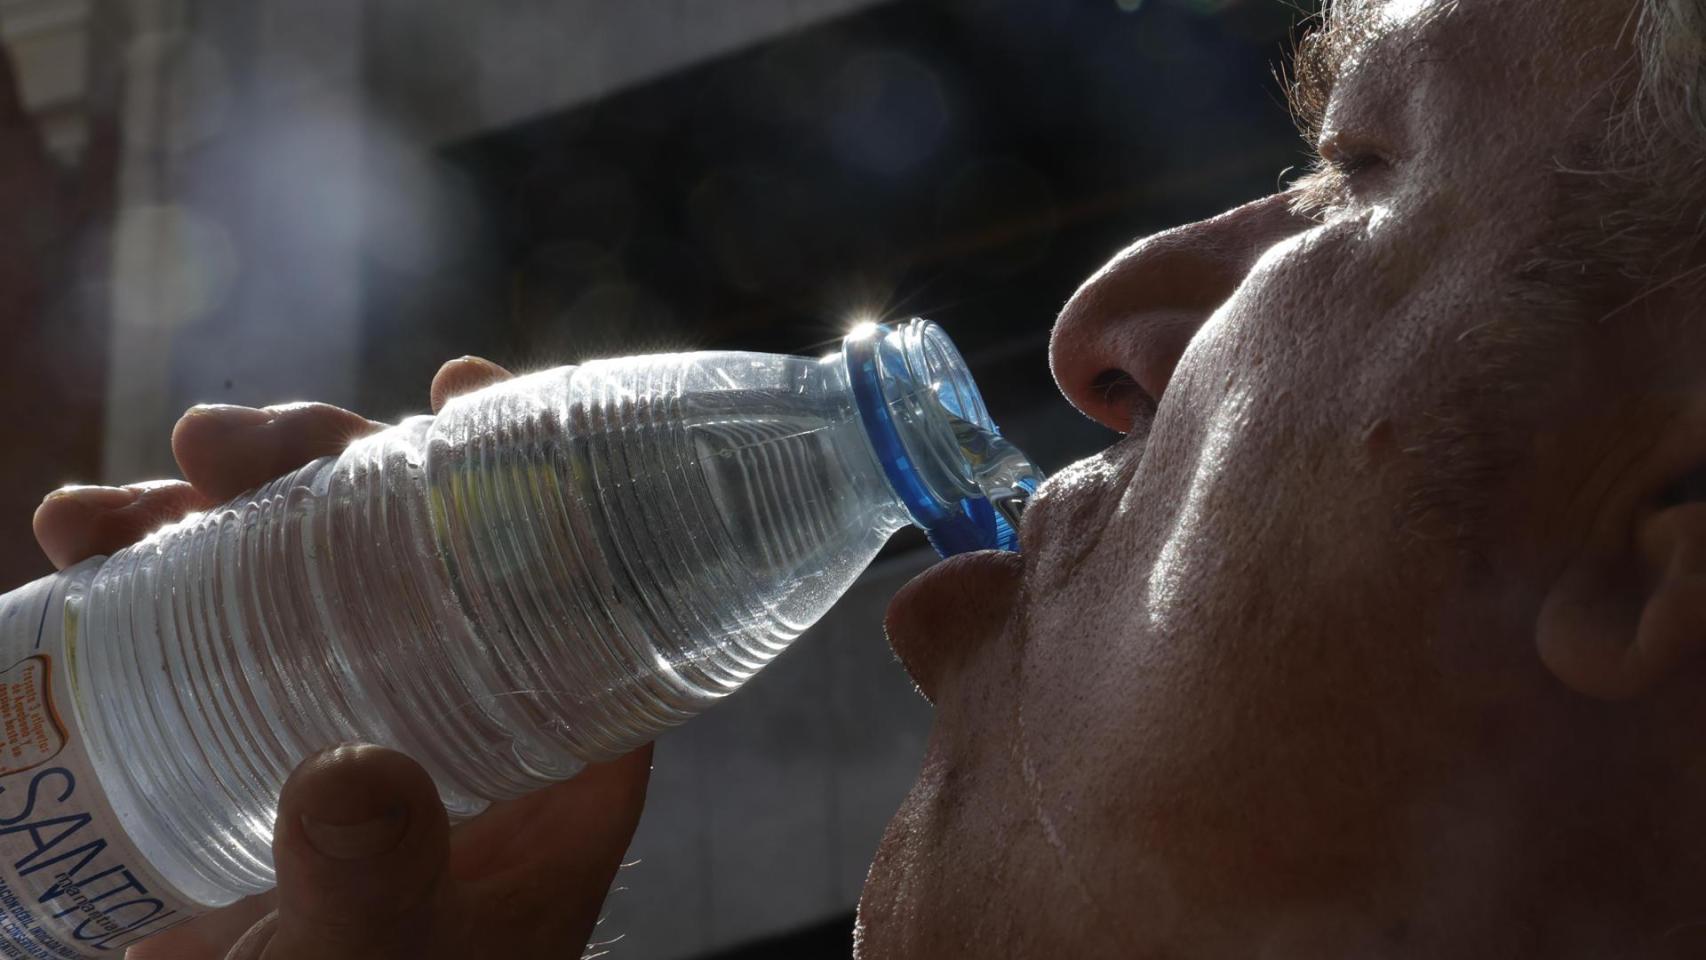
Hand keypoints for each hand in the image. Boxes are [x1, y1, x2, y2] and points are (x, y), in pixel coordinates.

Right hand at [33, 358, 651, 959]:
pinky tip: (81, 542)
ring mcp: (350, 712)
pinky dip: (147, 566)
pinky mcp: (255, 730)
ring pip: (305, 565)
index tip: (461, 388)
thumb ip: (374, 887)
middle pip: (415, 546)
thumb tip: (350, 770)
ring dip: (211, 505)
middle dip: (325, 468)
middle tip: (224, 445)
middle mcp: (459, 711)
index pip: (570, 585)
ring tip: (113, 504)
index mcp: (549, 753)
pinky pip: (213, 618)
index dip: (525, 472)